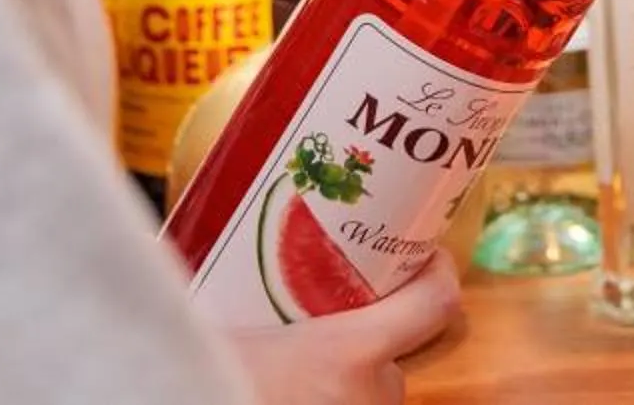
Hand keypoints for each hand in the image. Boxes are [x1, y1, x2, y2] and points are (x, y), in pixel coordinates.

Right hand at [222, 254, 460, 404]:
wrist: (194, 402)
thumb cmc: (211, 375)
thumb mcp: (233, 329)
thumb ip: (261, 295)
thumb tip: (248, 245)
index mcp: (349, 356)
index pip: (435, 304)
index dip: (438, 272)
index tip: (425, 253)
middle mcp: (372, 395)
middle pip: (399, 347)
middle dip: (372, 328)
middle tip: (332, 306)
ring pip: (377, 386)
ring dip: (353, 372)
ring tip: (304, 358)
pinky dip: (339, 397)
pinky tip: (301, 388)